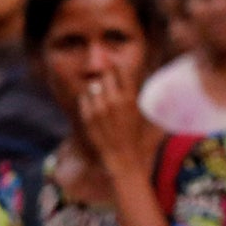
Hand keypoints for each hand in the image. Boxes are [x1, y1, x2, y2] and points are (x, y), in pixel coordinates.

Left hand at [74, 62, 153, 176]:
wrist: (124, 159)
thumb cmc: (136, 135)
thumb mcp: (142, 112)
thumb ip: (134, 92)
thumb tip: (128, 75)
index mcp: (130, 97)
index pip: (119, 69)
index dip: (116, 66)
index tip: (115, 67)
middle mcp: (114, 101)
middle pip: (105, 75)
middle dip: (107, 78)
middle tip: (109, 86)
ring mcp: (99, 109)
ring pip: (93, 86)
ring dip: (97, 90)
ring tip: (102, 99)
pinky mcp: (88, 118)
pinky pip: (83, 98)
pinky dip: (88, 100)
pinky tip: (95, 108)